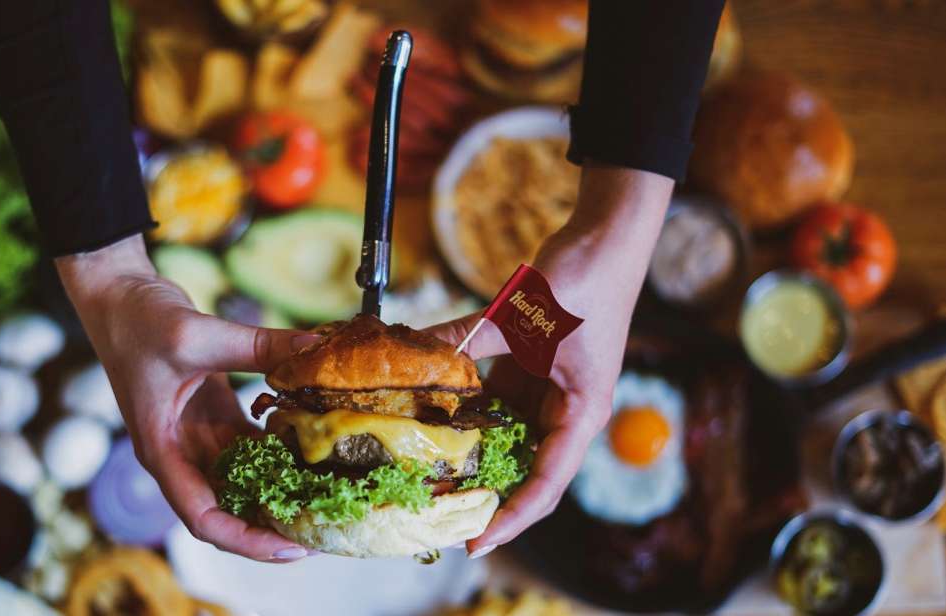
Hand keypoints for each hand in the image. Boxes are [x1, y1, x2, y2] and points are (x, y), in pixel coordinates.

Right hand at [55, 235, 316, 561]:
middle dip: (274, 521)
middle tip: (325, 523)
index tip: (291, 547)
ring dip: (282, 485)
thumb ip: (257, 346)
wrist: (118, 292)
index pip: (205, 517)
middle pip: (229, 507)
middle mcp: (180, 452)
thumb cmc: (136, 321)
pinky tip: (316, 443)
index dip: (247, 539)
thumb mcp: (196, 336)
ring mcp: (197, 433)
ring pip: (245, 476)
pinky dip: (281, 445)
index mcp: (163, 451)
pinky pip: (252, 442)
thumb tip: (314, 348)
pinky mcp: (213, 412)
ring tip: (329, 492)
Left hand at [427, 165, 673, 556]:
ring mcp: (547, 390)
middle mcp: (566, 410)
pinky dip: (467, 413)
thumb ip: (468, 339)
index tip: (475, 541)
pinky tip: (430, 421)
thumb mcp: (522, 314)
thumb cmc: (583, 277)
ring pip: (506, 438)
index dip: (512, 517)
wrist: (605, 236)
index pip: (547, 483)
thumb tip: (414, 355)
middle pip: (525, 469)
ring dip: (473, 457)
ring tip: (427, 480)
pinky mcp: (530, 368)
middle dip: (486, 494)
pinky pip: (496, 402)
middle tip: (436, 516)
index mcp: (582, 412)